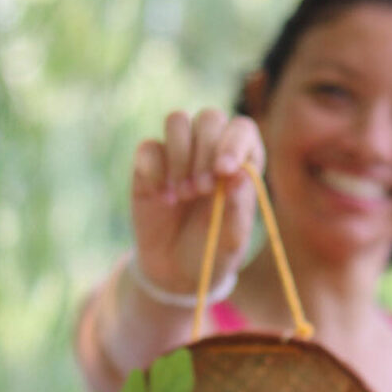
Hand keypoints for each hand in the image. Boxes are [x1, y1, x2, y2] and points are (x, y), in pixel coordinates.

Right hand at [131, 109, 264, 293]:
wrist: (175, 272)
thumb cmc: (212, 252)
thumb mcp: (231, 241)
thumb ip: (237, 209)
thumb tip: (240, 173)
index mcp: (241, 164)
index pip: (242, 130)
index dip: (233, 142)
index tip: (224, 170)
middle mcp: (211, 151)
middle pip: (209, 118)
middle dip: (205, 152)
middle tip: (200, 190)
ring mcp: (179, 153)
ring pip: (177, 121)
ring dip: (180, 156)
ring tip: (182, 195)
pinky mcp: (150, 163)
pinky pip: (148, 146)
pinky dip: (154, 170)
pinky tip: (162, 198)